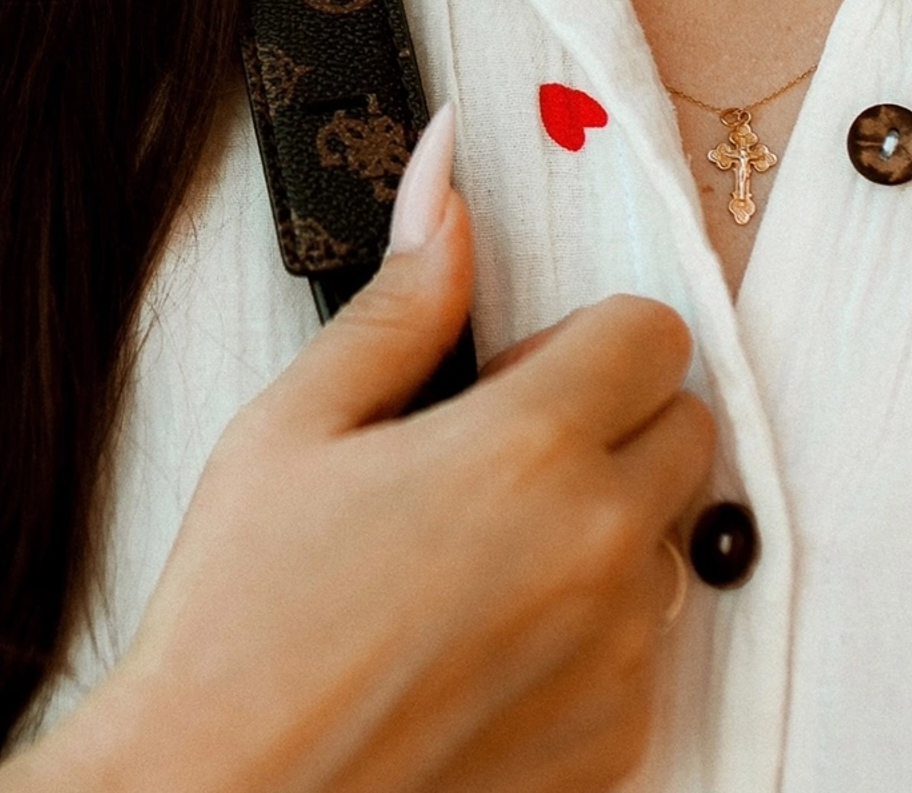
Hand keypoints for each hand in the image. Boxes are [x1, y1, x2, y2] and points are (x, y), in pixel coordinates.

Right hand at [0, 106, 713, 792]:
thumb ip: (399, 299)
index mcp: (525, 450)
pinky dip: (591, 626)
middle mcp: (599, 552)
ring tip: (473, 557)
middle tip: (489, 456)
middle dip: (607, 420)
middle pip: (683, 428)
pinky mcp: (617, 745)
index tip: (520, 369)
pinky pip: (649, 647)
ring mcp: (619, 660)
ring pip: (668, 538)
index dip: (584, 336)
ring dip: (602, 524)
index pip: (651, 334)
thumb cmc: (243, 612)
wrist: (228, 792)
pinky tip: (482, 639)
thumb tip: (442, 179)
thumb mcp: (297, 423)